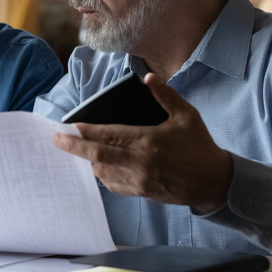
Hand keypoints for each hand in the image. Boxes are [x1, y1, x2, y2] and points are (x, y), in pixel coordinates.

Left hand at [51, 73, 232, 212]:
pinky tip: (98, 166)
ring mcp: (139, 181)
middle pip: (97, 156)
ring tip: (77, 150)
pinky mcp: (142, 193)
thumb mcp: (186, 116)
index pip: (109, 136)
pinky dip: (102, 175)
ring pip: (102, 172)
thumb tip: (148, 77)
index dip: (87, 132)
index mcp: (148, 141)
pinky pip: (113, 185)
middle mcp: (140, 162)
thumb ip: (165, 96)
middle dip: (74, 147)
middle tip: (56, 140)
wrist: (215, 183)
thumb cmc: (200, 146)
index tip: (69, 126)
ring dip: (88, 161)